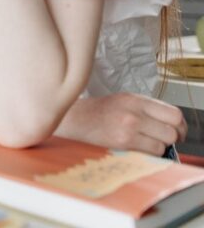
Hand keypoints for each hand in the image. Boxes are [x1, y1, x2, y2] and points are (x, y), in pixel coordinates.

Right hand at [57, 93, 185, 155]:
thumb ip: (146, 109)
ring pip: (163, 144)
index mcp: (135, 99)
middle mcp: (134, 111)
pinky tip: (136, 150)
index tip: (178, 132)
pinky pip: (150, 152)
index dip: (180, 126)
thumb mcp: (122, 101)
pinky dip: (148, 154)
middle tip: (165, 141)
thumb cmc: (96, 113)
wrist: (72, 120)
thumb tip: (171, 125)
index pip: (173, 113)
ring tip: (146, 145)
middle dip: (172, 138)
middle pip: (172, 129)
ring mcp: (129, 127)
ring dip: (158, 148)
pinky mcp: (123, 142)